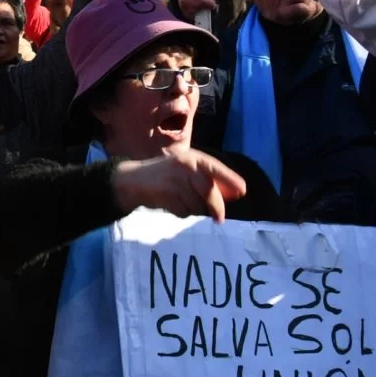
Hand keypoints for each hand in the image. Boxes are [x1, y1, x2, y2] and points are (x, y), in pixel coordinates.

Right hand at [111, 147, 246, 222]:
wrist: (133, 180)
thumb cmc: (165, 175)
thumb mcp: (187, 171)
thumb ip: (209, 180)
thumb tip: (236, 193)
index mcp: (193, 158)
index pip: (216, 168)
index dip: (230, 179)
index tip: (242, 191)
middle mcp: (185, 166)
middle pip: (209, 190)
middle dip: (216, 207)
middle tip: (219, 218)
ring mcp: (175, 180)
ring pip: (197, 204)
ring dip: (193, 209)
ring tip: (180, 201)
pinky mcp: (167, 194)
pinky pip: (184, 211)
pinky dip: (181, 212)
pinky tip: (171, 204)